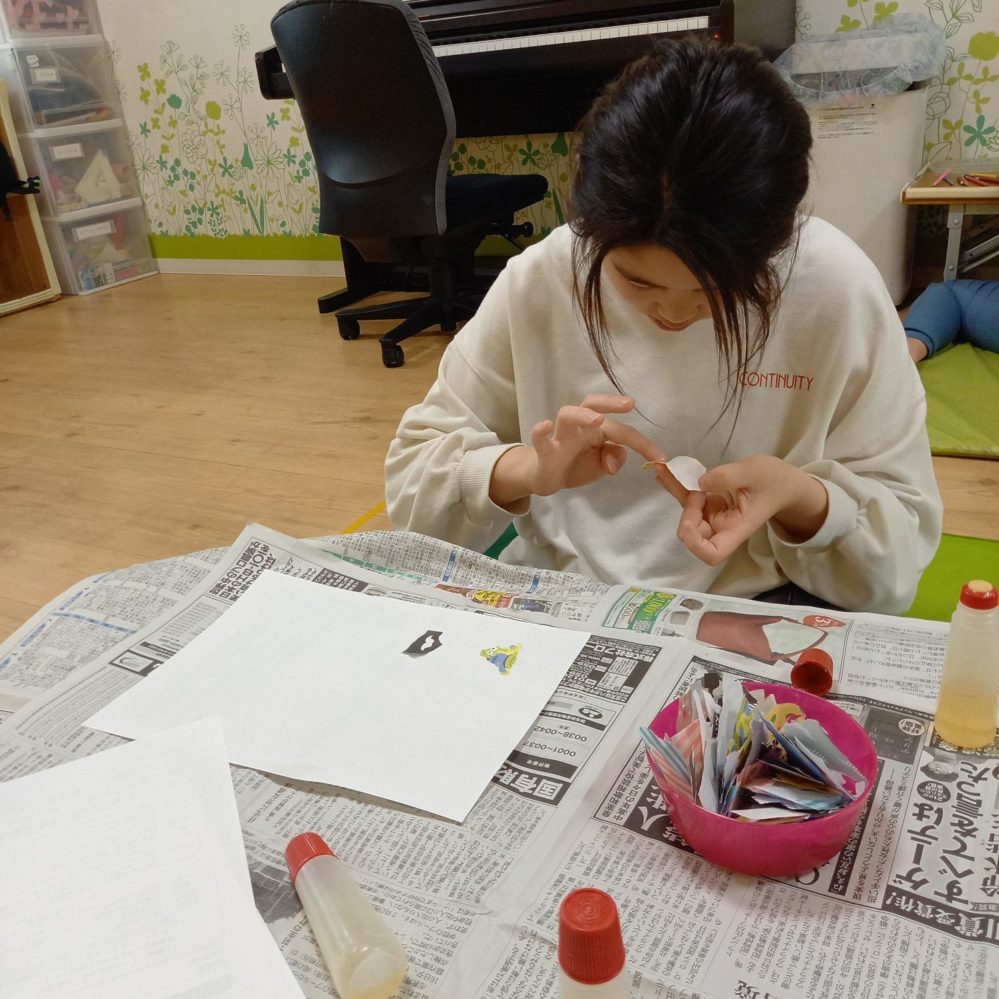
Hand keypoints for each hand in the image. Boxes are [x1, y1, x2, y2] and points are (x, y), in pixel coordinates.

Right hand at [489, 395, 665, 508]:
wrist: (547, 478)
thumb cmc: (576, 464)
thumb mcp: (602, 464)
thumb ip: (614, 458)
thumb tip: (612, 463)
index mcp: (597, 430)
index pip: (622, 431)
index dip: (642, 444)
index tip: (661, 458)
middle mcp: (580, 426)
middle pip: (593, 404)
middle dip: (610, 402)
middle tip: (629, 404)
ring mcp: (561, 436)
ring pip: (568, 414)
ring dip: (583, 415)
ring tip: (598, 420)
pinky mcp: (544, 450)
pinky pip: (540, 439)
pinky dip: (541, 431)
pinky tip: (545, 426)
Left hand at [675, 455, 828, 565]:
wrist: (784, 481)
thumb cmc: (776, 481)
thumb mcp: (756, 471)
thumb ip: (728, 477)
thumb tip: (700, 483)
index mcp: (737, 528)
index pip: (712, 553)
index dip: (696, 545)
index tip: (690, 523)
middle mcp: (723, 526)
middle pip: (694, 534)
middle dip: (687, 512)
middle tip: (693, 486)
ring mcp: (714, 515)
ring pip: (688, 513)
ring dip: (676, 493)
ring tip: (663, 469)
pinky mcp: (709, 502)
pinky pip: (689, 498)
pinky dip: (677, 485)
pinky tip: (665, 472)